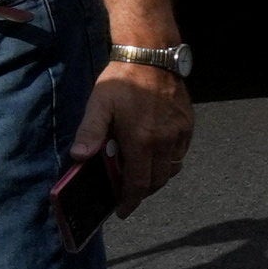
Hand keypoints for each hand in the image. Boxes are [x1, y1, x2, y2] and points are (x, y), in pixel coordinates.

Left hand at [82, 62, 194, 207]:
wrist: (152, 57)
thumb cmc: (121, 81)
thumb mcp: (98, 105)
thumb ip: (90, 132)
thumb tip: (79, 157)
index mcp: (141, 141)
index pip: (138, 183)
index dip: (130, 201)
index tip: (123, 211)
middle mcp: (164, 142)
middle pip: (157, 181)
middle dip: (142, 191)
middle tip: (128, 192)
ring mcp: (179, 134)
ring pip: (171, 169)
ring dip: (156, 177)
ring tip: (141, 174)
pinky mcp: (188, 125)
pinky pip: (180, 154)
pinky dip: (168, 161)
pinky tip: (155, 153)